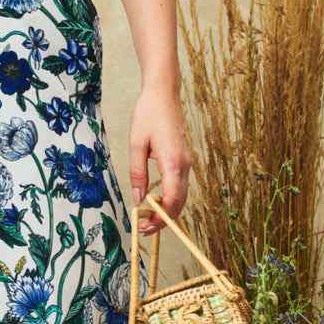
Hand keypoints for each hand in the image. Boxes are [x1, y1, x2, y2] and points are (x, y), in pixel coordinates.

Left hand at [129, 84, 191, 233]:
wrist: (164, 94)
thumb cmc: (148, 114)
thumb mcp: (136, 144)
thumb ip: (137, 173)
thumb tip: (138, 199)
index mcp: (173, 162)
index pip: (171, 200)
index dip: (159, 219)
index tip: (143, 227)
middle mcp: (185, 165)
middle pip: (179, 203)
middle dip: (163, 221)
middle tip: (143, 230)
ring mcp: (187, 163)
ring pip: (181, 196)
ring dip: (167, 211)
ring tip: (146, 220)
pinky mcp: (184, 160)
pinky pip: (180, 186)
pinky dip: (170, 199)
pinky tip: (155, 202)